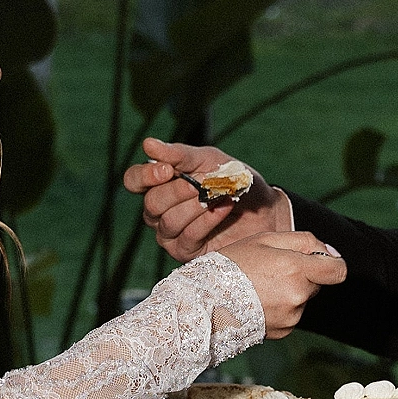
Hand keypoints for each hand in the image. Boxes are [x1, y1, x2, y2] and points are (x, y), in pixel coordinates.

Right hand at [123, 138, 292, 261]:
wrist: (263, 208)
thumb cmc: (233, 181)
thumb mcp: (209, 160)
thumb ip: (180, 155)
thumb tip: (149, 146)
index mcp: (160, 186)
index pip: (134, 181)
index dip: (144, 176)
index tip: (167, 170)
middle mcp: (159, 212)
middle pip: (152, 203)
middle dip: (178, 191)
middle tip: (203, 182)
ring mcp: (171, 235)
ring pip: (169, 222)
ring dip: (196, 205)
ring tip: (218, 194)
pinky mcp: (187, 253)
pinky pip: (188, 236)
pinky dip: (207, 220)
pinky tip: (223, 208)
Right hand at [220, 231, 345, 338]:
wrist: (205, 301)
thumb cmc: (232, 265)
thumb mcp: (265, 239)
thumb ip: (304, 241)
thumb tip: (331, 252)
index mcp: (296, 268)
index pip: (338, 270)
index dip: (332, 263)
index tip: (321, 261)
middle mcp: (298, 295)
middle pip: (317, 283)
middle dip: (302, 275)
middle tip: (271, 270)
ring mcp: (292, 316)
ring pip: (302, 299)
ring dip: (289, 292)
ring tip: (260, 288)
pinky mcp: (284, 331)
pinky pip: (291, 315)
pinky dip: (281, 308)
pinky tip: (259, 302)